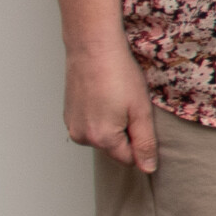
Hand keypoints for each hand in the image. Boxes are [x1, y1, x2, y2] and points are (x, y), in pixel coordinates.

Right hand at [63, 38, 157, 173]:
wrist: (93, 48)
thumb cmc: (118, 74)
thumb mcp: (141, 110)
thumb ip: (145, 143)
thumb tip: (147, 168)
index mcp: (102, 139)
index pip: (129, 159)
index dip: (141, 142)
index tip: (141, 118)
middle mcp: (82, 137)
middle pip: (115, 149)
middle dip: (126, 132)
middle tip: (129, 105)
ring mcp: (72, 126)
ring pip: (103, 137)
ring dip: (113, 124)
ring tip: (115, 98)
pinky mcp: (68, 115)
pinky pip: (91, 125)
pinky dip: (100, 116)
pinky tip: (104, 96)